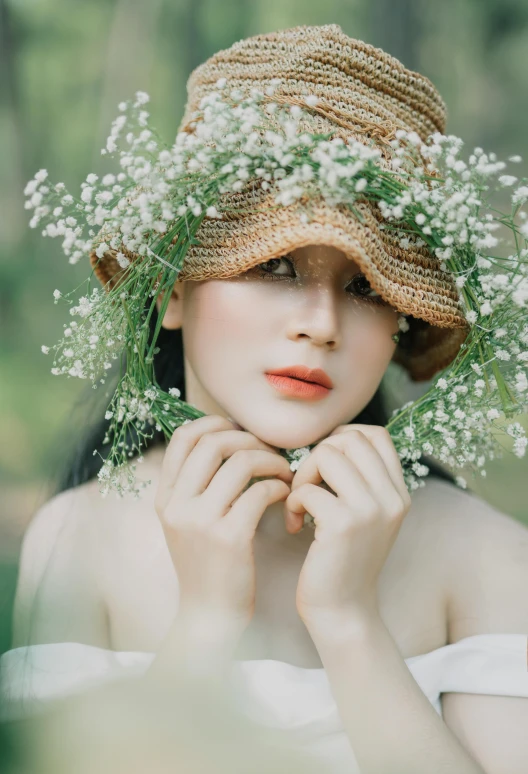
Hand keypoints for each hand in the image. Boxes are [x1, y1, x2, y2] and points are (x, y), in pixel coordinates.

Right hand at [154, 415, 293, 629]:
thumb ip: (196, 486)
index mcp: (166, 497)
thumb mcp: (186, 523)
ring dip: (271, 460)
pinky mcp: (228, 538)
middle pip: (214, 442)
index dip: (216, 424)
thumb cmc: (208, 565)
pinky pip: (260, 492)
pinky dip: (279, 487)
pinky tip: (285, 495)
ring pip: (240, 462)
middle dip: (250, 439)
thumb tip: (226, 440)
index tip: (241, 433)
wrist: (209, 617)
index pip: (184, 437)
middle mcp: (177, 505)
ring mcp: (200, 521)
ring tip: (284, 473)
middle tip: (270, 453)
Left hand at [283, 424, 411, 627]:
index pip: (377, 435)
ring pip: (327, 455)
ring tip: (300, 503)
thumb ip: (361, 479)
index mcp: (399, 493)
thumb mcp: (366, 515)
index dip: (343, 437)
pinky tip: (295, 525)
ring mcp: (370, 510)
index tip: (324, 462)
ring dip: (303, 476)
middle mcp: (391, 498)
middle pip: (349, 439)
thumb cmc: (344, 559)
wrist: (343, 611)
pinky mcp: (343, 524)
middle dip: (318, 455)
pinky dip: (292, 503)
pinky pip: (307, 488)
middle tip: (308, 486)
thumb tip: (334, 439)